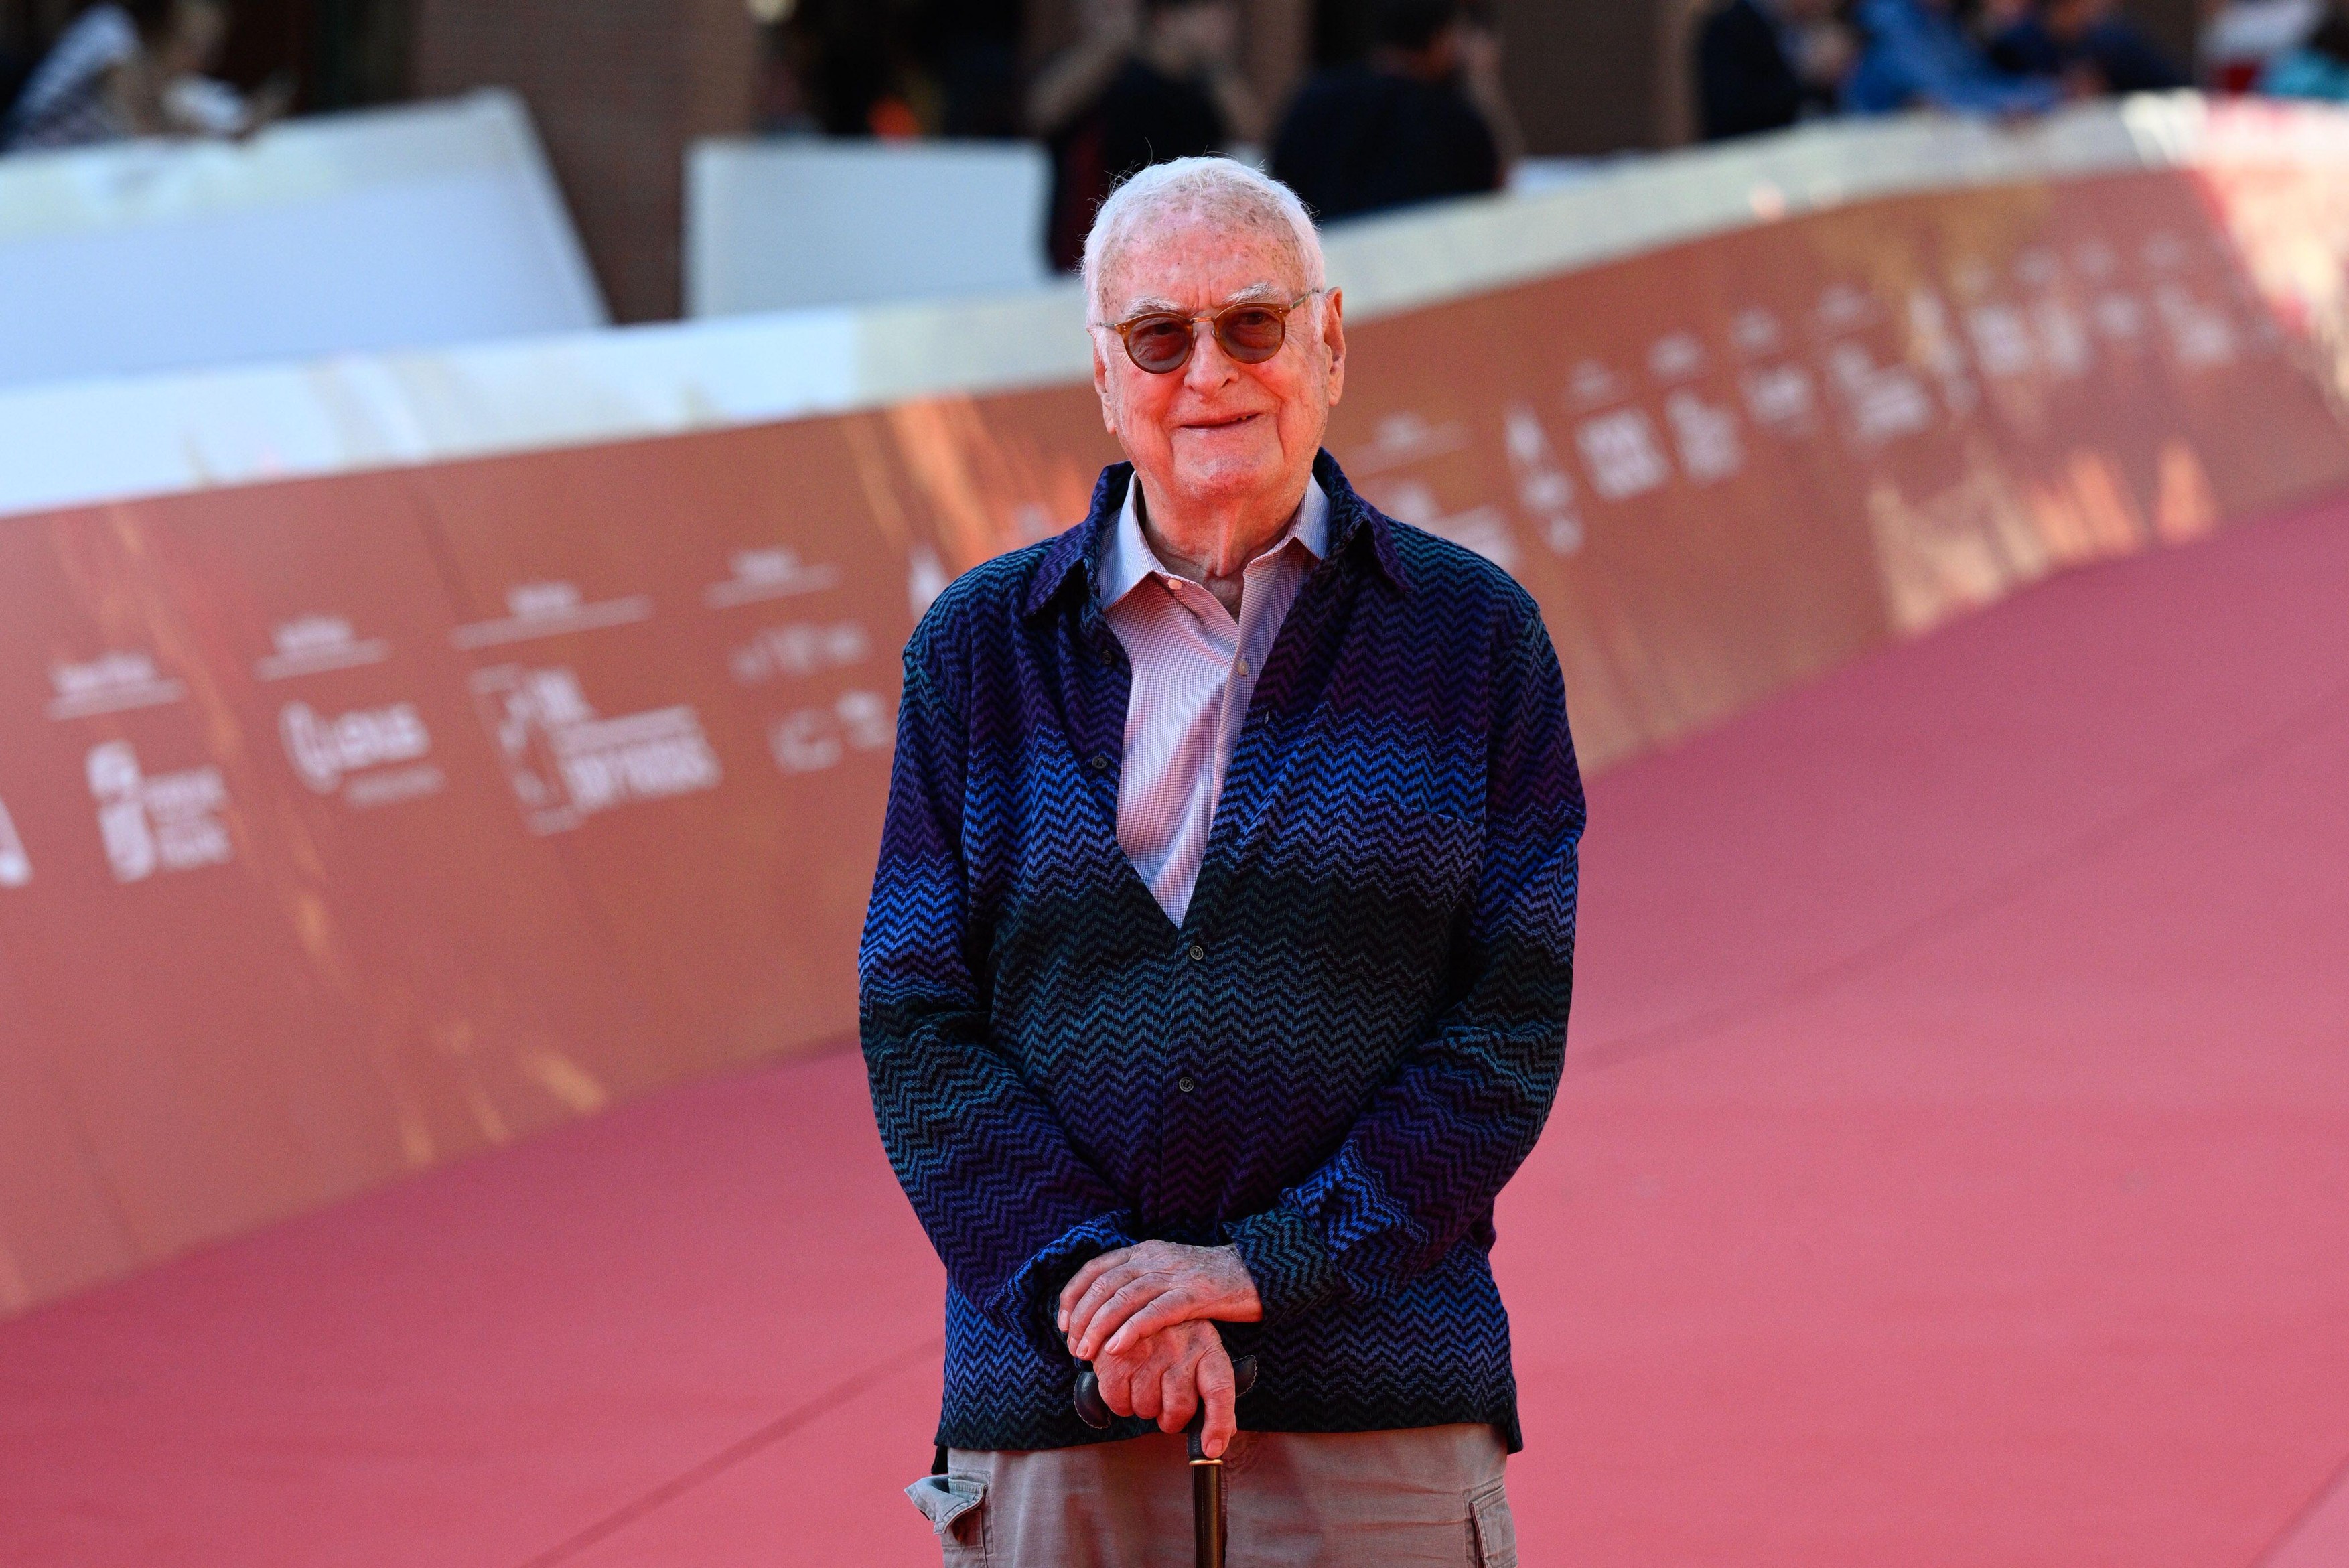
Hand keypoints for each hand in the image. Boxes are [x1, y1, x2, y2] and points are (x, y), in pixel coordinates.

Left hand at [1060, 1241, 1262, 1361]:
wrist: (1256, 1272)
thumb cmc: (1210, 1282)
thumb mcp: (1169, 1274)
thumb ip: (1140, 1285)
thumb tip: (1105, 1314)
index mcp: (1145, 1251)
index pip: (1097, 1268)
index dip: (1073, 1295)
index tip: (1062, 1323)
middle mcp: (1155, 1258)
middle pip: (1105, 1284)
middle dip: (1082, 1317)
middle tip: (1073, 1347)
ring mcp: (1175, 1274)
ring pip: (1124, 1297)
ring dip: (1099, 1327)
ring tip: (1086, 1354)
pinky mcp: (1195, 1294)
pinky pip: (1155, 1312)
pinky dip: (1131, 1330)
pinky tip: (1116, 1348)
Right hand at [1091, 1318, 1241, 1455]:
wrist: (1131, 1299)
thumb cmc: (1174, 1336)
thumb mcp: (1200, 1352)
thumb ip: (1213, 1393)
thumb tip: (1221, 1439)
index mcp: (1207, 1346)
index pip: (1220, 1390)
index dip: (1218, 1424)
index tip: (1211, 1449)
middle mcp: (1180, 1347)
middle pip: (1179, 1409)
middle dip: (1171, 1418)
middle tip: (1165, 1403)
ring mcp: (1147, 1350)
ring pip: (1147, 1409)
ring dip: (1144, 1407)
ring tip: (1145, 1382)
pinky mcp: (1116, 1356)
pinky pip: (1118, 1402)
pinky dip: (1121, 1403)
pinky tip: (1125, 1384)